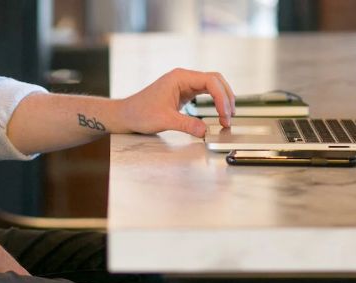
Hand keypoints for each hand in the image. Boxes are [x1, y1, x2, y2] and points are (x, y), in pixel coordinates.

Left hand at [120, 68, 236, 136]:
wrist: (126, 115)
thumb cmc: (140, 113)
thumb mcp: (164, 120)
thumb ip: (186, 125)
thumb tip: (205, 131)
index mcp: (180, 77)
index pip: (210, 81)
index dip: (221, 97)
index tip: (224, 114)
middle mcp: (184, 78)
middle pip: (215, 80)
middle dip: (226, 97)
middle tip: (229, 116)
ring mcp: (184, 84)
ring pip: (212, 86)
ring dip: (222, 99)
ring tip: (227, 116)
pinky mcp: (183, 93)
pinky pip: (205, 93)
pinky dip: (214, 102)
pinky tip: (218, 112)